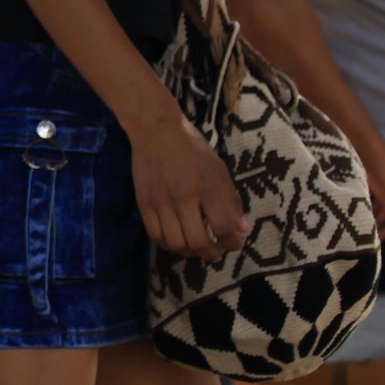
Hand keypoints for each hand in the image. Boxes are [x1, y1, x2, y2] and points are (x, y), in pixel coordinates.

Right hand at [131, 114, 249, 262]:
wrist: (155, 130)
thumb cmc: (192, 147)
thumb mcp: (219, 169)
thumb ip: (231, 200)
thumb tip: (240, 229)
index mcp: (207, 187)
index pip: (223, 228)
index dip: (232, 243)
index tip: (235, 243)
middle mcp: (184, 198)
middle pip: (198, 242)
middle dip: (212, 254)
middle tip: (217, 251)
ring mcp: (161, 202)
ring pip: (176, 244)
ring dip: (190, 252)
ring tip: (196, 247)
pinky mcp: (144, 203)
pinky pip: (156, 236)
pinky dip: (168, 245)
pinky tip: (176, 240)